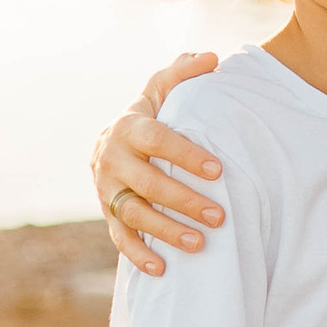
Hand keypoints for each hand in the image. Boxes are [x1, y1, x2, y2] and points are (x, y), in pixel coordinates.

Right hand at [95, 57, 224, 276]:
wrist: (110, 144)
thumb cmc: (149, 116)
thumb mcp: (161, 91)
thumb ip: (183, 73)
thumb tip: (213, 57)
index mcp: (128, 128)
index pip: (156, 141)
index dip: (185, 155)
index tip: (218, 171)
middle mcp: (112, 160)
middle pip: (147, 184)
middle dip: (184, 200)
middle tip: (220, 216)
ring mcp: (106, 190)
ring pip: (134, 214)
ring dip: (166, 231)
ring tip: (200, 244)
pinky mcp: (107, 214)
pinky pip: (119, 238)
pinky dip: (138, 255)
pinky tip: (162, 269)